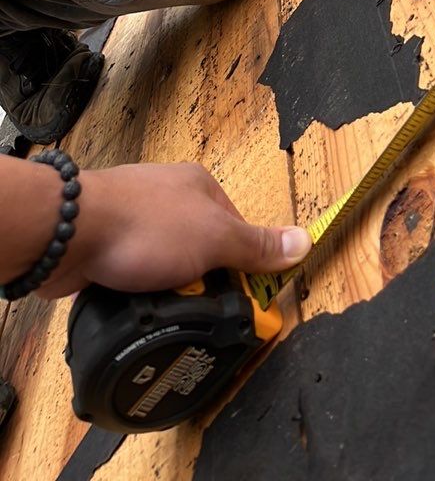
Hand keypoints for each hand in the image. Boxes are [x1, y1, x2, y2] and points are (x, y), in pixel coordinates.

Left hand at [39, 162, 310, 299]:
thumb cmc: (146, 227)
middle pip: (199, 247)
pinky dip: (135, 292)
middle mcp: (167, 196)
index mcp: (199, 186)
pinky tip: (133, 305)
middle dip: (198, 279)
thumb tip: (305, 239)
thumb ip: (256, 245)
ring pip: (164, 263)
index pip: (235, 229)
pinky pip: (131, 273)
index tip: (238, 299)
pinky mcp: (103, 243)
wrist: (69, 233)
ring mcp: (132, 217)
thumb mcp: (215, 238)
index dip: (239, 265)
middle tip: (196, 308)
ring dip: (164, 288)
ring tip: (161, 309)